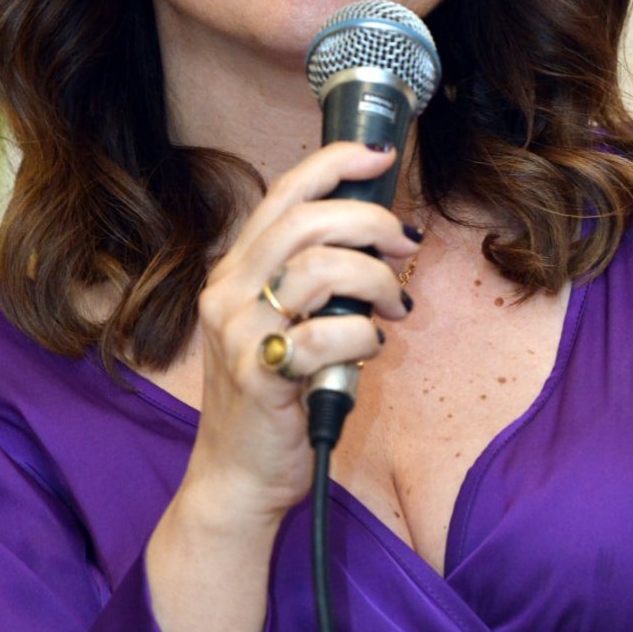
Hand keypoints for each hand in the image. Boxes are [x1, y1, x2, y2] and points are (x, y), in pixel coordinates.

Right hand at [184, 141, 417, 527]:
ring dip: (375, 281)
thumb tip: (379, 235)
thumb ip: (314, 279)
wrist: (236, 477)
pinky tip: (368, 349)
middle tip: (404, 244)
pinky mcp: (259, 376)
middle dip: (369, 221)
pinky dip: (361, 336)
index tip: (379, 154)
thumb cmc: (274, 397)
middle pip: (305, 221)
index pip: (283, 194)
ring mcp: (239, 334)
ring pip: (319, 269)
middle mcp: (228, 293)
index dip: (334, 163)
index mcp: (236, 271)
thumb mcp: (284, 323)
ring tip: (395, 305)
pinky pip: (324, 336)